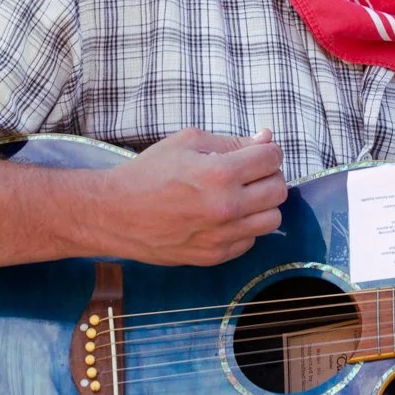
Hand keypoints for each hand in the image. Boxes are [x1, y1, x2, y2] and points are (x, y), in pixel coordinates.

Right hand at [99, 128, 287, 265]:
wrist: (115, 213)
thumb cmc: (148, 173)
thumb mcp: (188, 142)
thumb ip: (232, 141)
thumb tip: (266, 139)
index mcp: (220, 173)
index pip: (272, 158)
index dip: (268, 150)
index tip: (258, 152)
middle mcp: (226, 207)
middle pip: (279, 190)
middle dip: (268, 176)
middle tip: (249, 173)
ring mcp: (222, 236)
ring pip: (272, 219)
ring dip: (262, 205)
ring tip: (240, 196)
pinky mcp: (215, 256)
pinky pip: (251, 241)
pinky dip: (244, 227)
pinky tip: (224, 217)